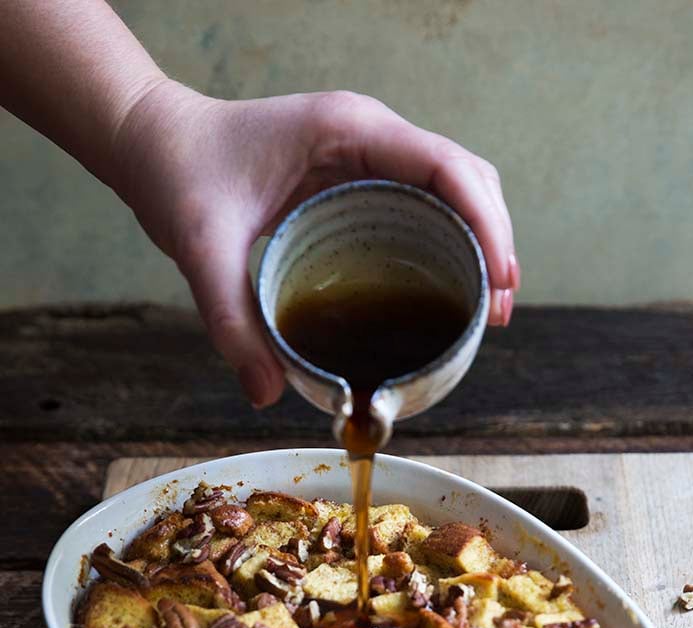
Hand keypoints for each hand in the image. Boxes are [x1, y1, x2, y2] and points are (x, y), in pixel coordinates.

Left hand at [115, 81, 518, 407]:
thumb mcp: (201, 251)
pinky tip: (451, 288)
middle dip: (495, 241)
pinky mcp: (359, 176)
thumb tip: (267, 397)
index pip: (447, 168)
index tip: (501, 285)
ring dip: (481, 240)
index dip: (487, 225)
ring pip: (454, 188)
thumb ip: (230, 324)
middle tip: (500, 312)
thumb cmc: (180, 177)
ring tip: (491, 308)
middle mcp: (370, 135)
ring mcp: (368, 153)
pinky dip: (452, 240)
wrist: (157, 144)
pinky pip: (425, 201)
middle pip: (467, 178)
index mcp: (348, 131)